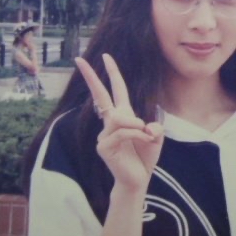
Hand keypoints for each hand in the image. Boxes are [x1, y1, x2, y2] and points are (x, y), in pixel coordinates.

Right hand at [75, 54, 163, 193]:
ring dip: (137, 125)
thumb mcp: (156, 136)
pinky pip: (122, 132)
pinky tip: (142, 142)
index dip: (112, 73)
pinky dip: (137, 135)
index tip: (105, 56)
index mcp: (123, 115)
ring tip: (146, 135)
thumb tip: (144, 126)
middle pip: (99, 95)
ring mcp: (105, 133)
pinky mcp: (104, 146)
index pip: (115, 90)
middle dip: (90, 76)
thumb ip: (154, 126)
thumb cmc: (145, 155)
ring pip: (119, 117)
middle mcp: (111, 122)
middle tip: (79, 59)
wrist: (138, 179)